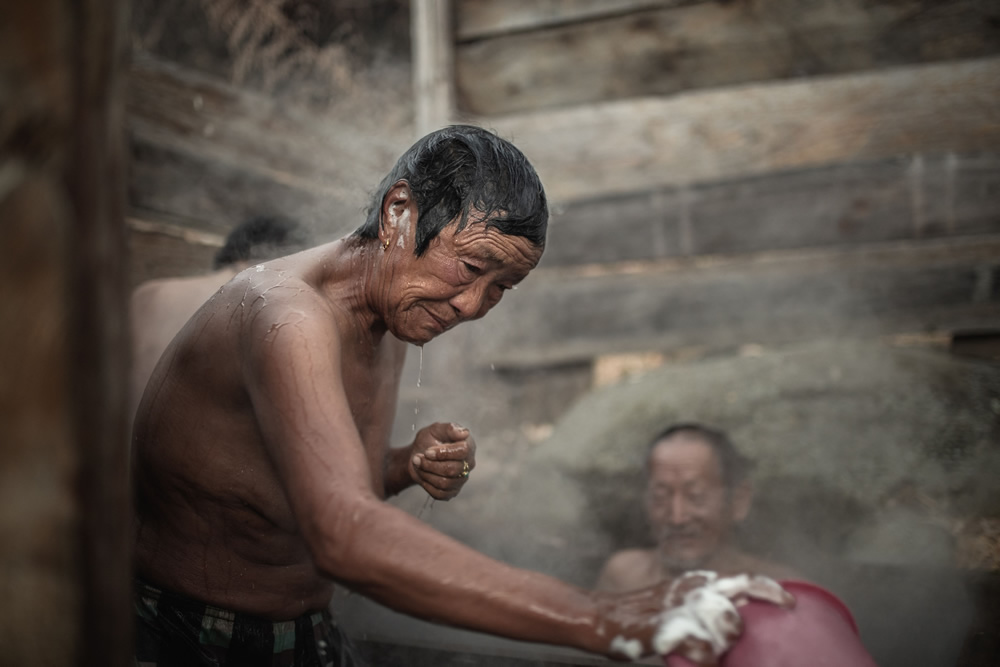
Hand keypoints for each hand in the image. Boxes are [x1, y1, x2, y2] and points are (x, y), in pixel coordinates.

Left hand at [408, 422, 475, 500]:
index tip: (427, 452)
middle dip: (430, 465)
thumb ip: (449, 428)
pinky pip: (440, 494)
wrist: (418, 456)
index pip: (463, 451)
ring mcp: (462, 479)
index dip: (443, 453)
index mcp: (468, 446)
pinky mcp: (452, 491)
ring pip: (445, 483)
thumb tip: (464, 433)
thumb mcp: (435, 429)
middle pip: (452, 469)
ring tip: (418, 465)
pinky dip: (427, 485)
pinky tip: (423, 475)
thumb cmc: (429, 440)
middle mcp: (468, 464)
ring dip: (426, 474)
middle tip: (417, 458)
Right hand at [653, 572, 794, 664]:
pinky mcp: (666, 630)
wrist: (604, 617)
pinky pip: (703, 648)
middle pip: (740, 597)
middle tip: (746, 632)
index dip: (770, 589)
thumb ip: (708, 607)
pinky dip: (708, 659)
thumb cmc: (647, 616)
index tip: (790, 603)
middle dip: (748, 618)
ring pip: (728, 622)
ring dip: (727, 640)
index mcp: (699, 582)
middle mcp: (694, 589)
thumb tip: (741, 623)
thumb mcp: (680, 602)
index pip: (743, 579)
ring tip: (712, 651)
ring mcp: (681, 608)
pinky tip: (703, 662)